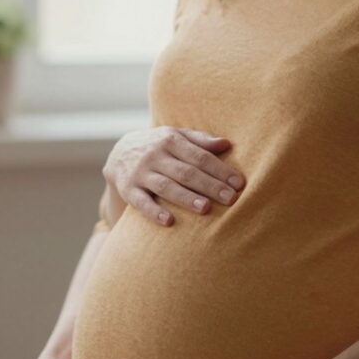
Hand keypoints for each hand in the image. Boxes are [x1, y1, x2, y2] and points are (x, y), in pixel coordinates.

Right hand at [103, 126, 245, 225]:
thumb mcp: (177, 136)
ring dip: (186, 198)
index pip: (200, 156)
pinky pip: (141, 202)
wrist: (119, 153)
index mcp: (171, 140)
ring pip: (166, 187)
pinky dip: (154, 212)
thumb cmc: (160, 146)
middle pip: (186, 172)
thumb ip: (201, 140)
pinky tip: (169, 221)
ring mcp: (140, 173)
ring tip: (205, 208)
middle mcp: (155, 155)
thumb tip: (226, 144)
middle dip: (210, 186)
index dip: (220, 170)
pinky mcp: (128, 190)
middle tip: (230, 198)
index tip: (239, 183)